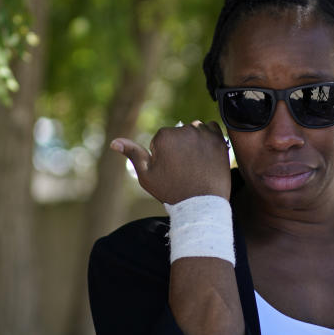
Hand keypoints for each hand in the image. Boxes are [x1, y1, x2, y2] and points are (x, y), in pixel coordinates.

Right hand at [111, 120, 230, 203]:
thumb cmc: (171, 191)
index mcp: (164, 136)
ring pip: (195, 131)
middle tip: (184, 169)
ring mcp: (203, 134)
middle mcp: (184, 130)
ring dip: (195, 141)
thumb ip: (132, 154)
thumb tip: (114, 141)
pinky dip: (209, 139)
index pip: (162, 140)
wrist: (201, 204)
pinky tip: (207, 155)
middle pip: (179, 134)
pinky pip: (212, 129)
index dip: (164, 156)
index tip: (171, 170)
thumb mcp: (146, 176)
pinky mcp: (219, 139)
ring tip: (197, 163)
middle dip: (180, 147)